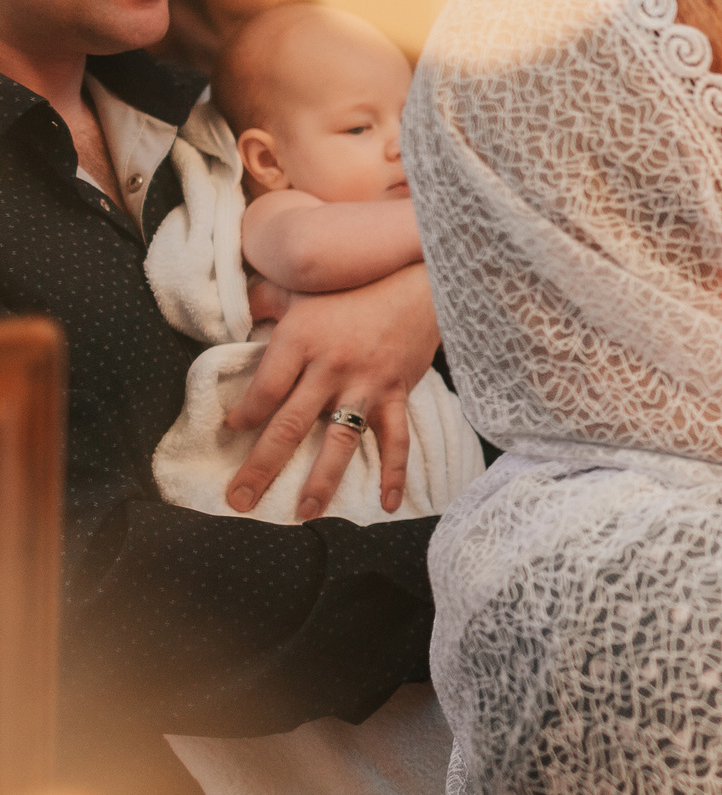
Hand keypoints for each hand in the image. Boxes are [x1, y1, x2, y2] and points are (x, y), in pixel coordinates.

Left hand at [224, 263, 439, 519]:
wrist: (417, 280)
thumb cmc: (352, 285)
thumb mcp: (301, 286)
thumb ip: (263, 300)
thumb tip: (233, 312)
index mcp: (300, 341)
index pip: (264, 390)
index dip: (244, 416)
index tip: (230, 431)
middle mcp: (330, 368)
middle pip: (290, 426)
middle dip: (262, 467)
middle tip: (240, 501)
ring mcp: (366, 385)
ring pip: (339, 440)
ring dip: (321, 481)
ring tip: (305, 513)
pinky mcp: (396, 394)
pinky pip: (395, 439)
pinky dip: (393, 472)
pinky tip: (387, 503)